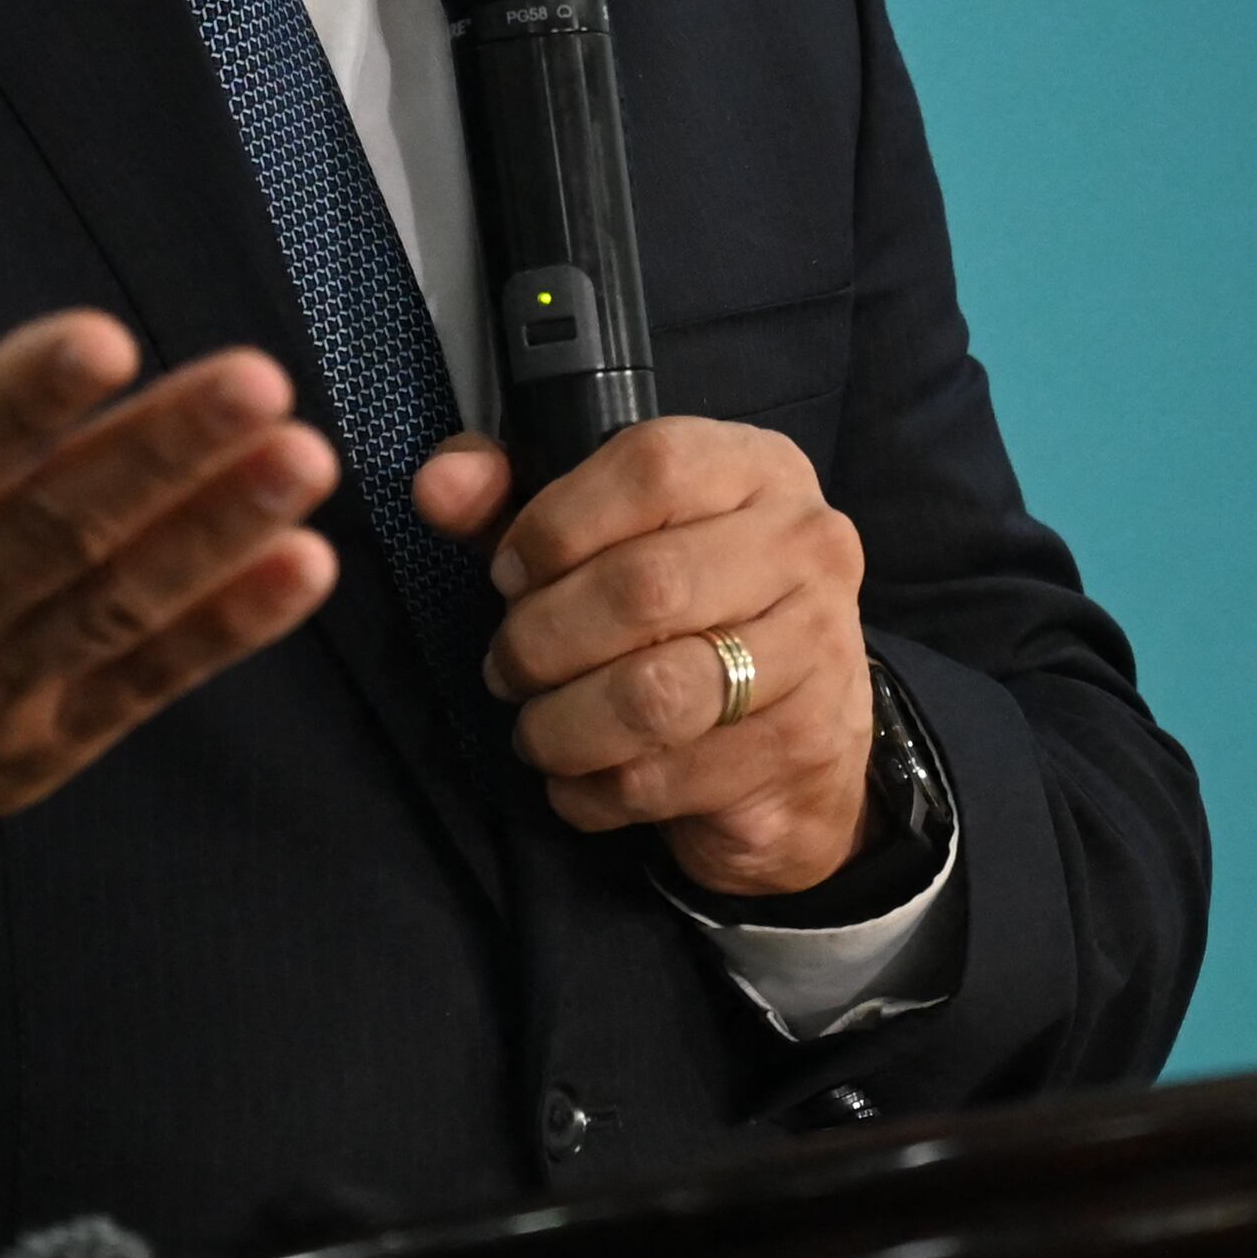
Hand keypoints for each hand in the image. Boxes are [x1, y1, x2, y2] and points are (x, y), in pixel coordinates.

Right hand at [0, 166, 342, 886]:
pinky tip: (301, 564)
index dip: (14, 404)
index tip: (102, 338)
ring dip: (214, 534)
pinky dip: (224, 630)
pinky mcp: (34, 748)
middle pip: (46, 534)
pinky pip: (140, 684)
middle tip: (257, 381)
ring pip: (108, 606)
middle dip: (158, 456)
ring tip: (302, 459)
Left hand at [415, 418, 871, 897]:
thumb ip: (511, 503)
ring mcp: (818, 645)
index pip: (652, 467)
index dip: (555, 525)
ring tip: (536, 730)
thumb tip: (438, 484)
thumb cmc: (685, 619)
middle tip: (507, 668)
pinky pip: (666, 777)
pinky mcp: (804, 744)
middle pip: (646, 586)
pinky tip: (580, 781)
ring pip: (654, 693)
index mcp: (755, 469)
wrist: (801, 743)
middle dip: (542, 639)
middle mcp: (806, 543)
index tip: (508, 573)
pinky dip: (595, 790)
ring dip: (563, 725)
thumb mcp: (601, 541)